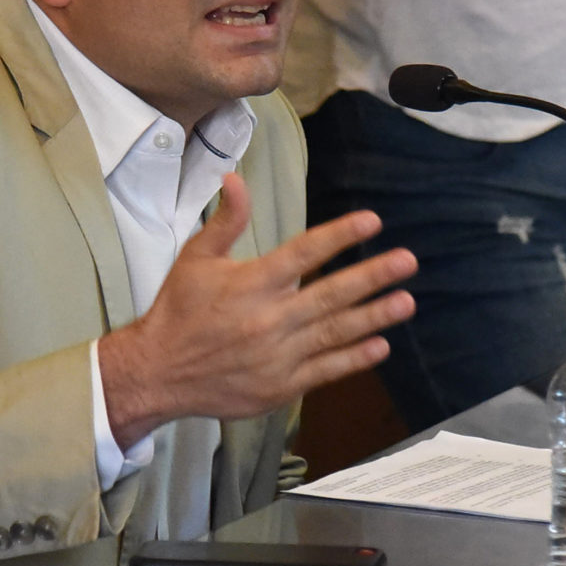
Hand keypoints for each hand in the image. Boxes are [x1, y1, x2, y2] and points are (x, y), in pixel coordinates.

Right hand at [99, 172, 416, 448]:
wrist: (157, 373)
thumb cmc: (178, 311)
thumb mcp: (196, 259)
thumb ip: (225, 221)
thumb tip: (235, 179)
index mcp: (251, 283)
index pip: (303, 252)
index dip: (339, 236)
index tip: (371, 221)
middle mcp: (268, 318)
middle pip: (330, 293)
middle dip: (373, 276)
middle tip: (407, 261)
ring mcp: (278, 355)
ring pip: (335, 332)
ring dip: (374, 316)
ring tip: (406, 301)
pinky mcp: (280, 385)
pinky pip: (325, 370)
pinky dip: (354, 358)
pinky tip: (380, 345)